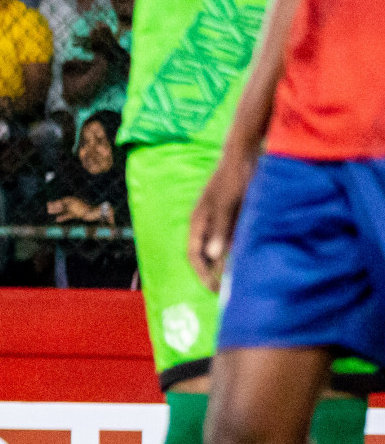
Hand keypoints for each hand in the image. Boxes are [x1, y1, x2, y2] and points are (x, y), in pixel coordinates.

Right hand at [47, 196, 93, 222]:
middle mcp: (71, 203)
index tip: (48, 204)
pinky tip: (57, 219)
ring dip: (57, 212)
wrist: (91, 213)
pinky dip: (62, 217)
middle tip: (47, 209)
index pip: (60, 201)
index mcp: (70, 200)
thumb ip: (62, 205)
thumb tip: (56, 203)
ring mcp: (74, 209)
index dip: (54, 203)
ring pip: (63, 210)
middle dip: (54, 207)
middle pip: (61, 205)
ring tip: (50, 213)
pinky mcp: (76, 214)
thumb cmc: (80, 208)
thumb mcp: (70, 205)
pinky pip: (67, 215)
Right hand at [189, 150, 257, 291]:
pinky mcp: (234, 215)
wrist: (246, 153)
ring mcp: (221, 220)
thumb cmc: (233, 177)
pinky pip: (233, 238)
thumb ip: (220, 230)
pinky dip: (238, 250)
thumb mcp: (227, 204)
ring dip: (227, 262)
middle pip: (206, 254)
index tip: (215, 289)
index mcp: (198, 221)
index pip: (194, 254)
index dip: (202, 273)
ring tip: (239, 278)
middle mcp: (207, 223)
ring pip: (220, 247)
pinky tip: (250, 258)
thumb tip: (214, 258)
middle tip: (227, 290)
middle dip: (214, 272)